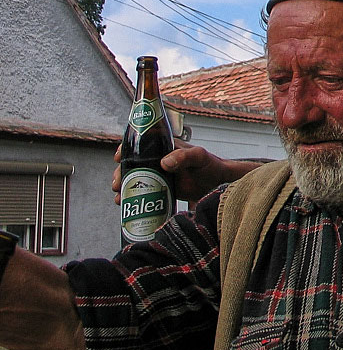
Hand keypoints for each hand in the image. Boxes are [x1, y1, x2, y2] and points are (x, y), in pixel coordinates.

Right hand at [113, 141, 258, 202]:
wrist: (218, 184)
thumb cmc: (211, 165)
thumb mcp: (199, 156)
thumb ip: (184, 156)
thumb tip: (164, 163)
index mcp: (165, 146)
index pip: (141, 143)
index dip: (126, 147)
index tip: (118, 157)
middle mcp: (157, 159)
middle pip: (132, 163)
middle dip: (120, 173)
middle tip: (117, 184)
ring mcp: (157, 175)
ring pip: (134, 179)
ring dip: (123, 186)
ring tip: (119, 197)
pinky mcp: (160, 189)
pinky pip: (142, 192)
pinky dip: (132, 198)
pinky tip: (125, 206)